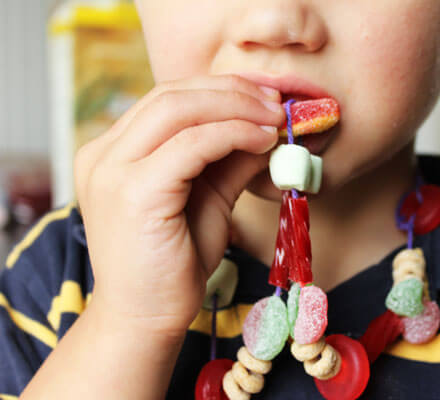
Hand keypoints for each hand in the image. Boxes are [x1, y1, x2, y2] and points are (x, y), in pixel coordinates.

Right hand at [75, 75, 283, 336]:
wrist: (146, 318)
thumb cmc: (175, 262)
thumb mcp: (209, 197)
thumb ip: (230, 159)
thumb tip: (269, 126)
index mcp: (113, 151)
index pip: (167, 99)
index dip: (220, 89)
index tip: (264, 96)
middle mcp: (103, 154)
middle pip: (170, 95)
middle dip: (231, 91)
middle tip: (275, 102)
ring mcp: (111, 171)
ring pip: (178, 110)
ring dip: (236, 108)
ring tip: (274, 119)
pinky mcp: (133, 193)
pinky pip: (190, 146)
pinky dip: (233, 135)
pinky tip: (263, 142)